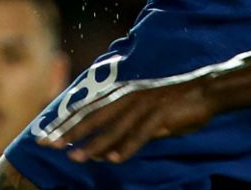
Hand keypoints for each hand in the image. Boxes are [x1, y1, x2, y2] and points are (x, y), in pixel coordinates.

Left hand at [37, 75, 217, 163]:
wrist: (205, 90)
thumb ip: (125, 129)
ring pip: (113, 128)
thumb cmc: (174, 102)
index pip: (87, 110)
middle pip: (93, 117)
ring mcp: (144, 105)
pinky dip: (127, 147)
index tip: (45, 135)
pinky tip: (115, 160)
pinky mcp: (160, 115)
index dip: (65, 122)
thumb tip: (106, 152)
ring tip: (76, 158)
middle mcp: (128, 97)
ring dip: (93, 144)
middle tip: (48, 144)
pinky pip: (140, 134)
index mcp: (122, 94)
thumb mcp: (145, 113)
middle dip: (69, 132)